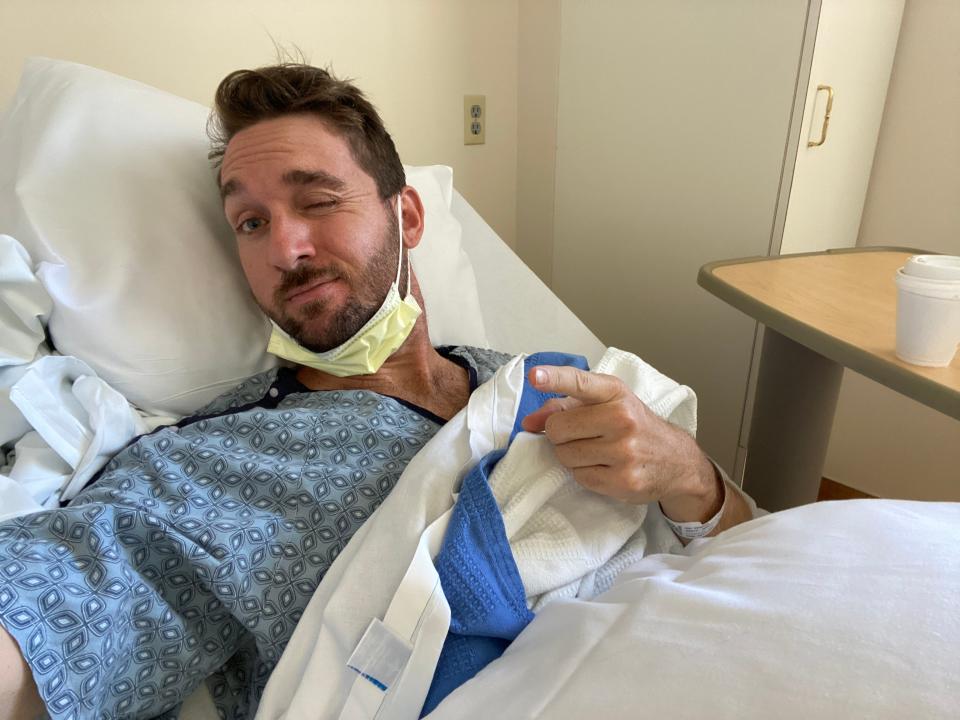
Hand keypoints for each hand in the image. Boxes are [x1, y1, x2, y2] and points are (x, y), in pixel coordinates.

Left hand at [520, 365, 720, 521]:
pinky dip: (584, 473)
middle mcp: (622, 418)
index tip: (534, 375)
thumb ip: (564, 407)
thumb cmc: (634, 426)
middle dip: (560, 434)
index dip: (554, 379)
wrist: (677, 460)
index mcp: (615, 393)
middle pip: (558, 428)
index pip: (580, 382)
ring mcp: (625, 451)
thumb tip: (530, 423)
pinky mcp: (623, 480)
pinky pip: (579, 477)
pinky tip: (604, 467)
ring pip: (565, 455)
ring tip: (595, 451)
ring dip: (571, 455)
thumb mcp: (606, 405)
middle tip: (580, 435)